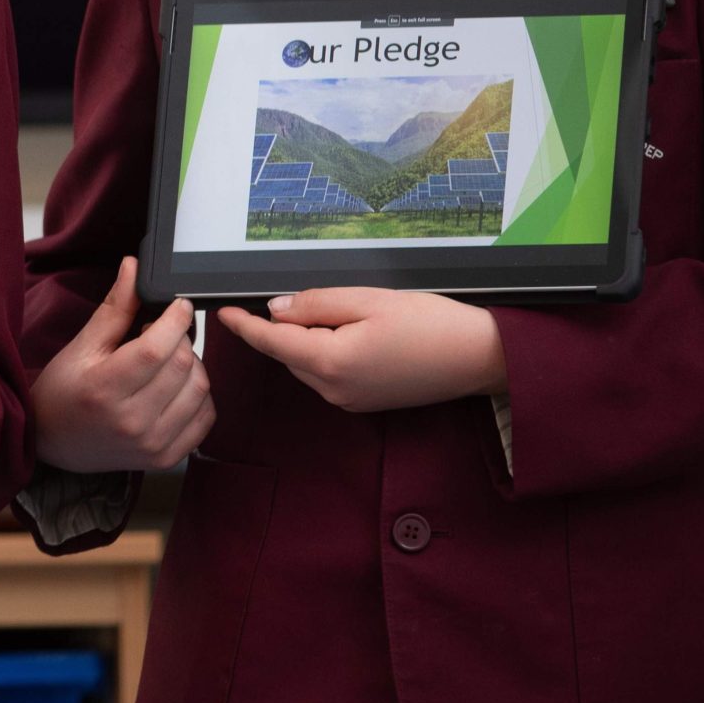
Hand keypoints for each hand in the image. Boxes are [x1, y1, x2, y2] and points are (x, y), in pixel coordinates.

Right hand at [30, 257, 212, 472]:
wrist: (54, 443)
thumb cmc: (64, 390)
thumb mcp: (82, 346)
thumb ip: (114, 309)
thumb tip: (134, 268)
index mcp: (104, 389)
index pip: (157, 349)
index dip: (176, 320)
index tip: (178, 306)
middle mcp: (131, 422)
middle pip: (183, 366)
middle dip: (181, 340)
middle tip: (162, 335)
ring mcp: (152, 444)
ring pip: (200, 389)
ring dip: (191, 366)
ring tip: (166, 362)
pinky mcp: (166, 457)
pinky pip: (205, 416)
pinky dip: (199, 395)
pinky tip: (176, 387)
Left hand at [218, 288, 505, 411]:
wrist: (481, 357)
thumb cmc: (431, 324)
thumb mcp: (368, 301)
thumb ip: (315, 305)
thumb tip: (276, 309)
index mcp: (330, 363)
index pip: (272, 341)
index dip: (244, 325)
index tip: (222, 312)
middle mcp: (334, 390)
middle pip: (289, 352)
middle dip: (287, 327)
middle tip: (313, 301)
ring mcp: (349, 400)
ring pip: (308, 363)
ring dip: (310, 340)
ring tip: (352, 317)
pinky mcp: (363, 402)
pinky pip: (329, 373)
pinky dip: (328, 352)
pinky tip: (357, 335)